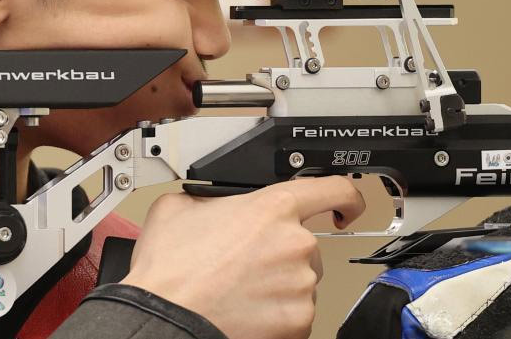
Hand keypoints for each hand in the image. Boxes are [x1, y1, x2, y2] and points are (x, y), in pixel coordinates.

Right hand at [121, 176, 364, 338]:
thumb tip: (213, 203)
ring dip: (277, 283)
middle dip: (279, 251)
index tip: (345, 206)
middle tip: (244, 262)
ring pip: (300, 279)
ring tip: (238, 288)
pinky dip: (276, 313)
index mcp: (272, 208)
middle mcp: (295, 243)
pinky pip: (296, 312)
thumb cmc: (171, 269)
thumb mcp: (179, 207)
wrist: (165, 317)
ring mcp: (300, 284)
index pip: (332, 190)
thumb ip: (210, 198)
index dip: (344, 196)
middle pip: (304, 243)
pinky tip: (246, 309)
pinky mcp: (299, 321)